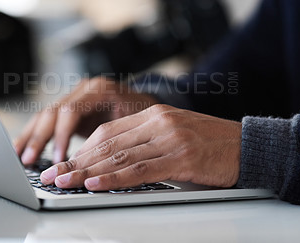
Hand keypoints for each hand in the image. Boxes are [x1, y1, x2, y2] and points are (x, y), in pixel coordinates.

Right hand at [14, 77, 157, 163]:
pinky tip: (23, 146)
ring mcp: (75, 95)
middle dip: (39, 138)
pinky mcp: (70, 105)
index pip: (71, 111)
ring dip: (31, 136)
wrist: (143, 102)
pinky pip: (49, 118)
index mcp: (99, 89)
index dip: (62, 135)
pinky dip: (36, 133)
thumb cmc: (141, 114)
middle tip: (28, 161)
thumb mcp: (131, 123)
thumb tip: (89, 162)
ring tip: (18, 156)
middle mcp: (84, 88)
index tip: (59, 158)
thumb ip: (111, 137)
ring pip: (46, 114)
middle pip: (53, 111)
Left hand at [40, 104, 241, 189]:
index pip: (108, 131)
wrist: (246, 145)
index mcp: (153, 115)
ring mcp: (169, 138)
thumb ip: (142, 143)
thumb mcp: (171, 135)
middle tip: (54, 173)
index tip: (64, 161)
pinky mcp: (181, 157)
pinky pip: (140, 169)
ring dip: (88, 171)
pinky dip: (115, 178)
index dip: (82, 148)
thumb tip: (110, 161)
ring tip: (65, 182)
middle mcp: (158, 122)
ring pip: (119, 156)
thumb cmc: (208, 143)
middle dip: (77, 160)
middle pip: (107, 142)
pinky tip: (96, 184)